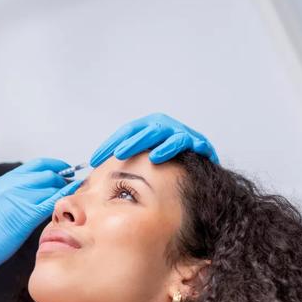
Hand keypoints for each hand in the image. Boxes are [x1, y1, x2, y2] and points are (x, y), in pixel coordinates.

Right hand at [0, 158, 81, 295]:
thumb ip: (14, 197)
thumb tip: (35, 197)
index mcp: (2, 181)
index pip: (36, 165)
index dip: (56, 167)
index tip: (66, 172)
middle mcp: (10, 185)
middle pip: (47, 173)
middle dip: (64, 179)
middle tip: (75, 187)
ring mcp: (17, 198)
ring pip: (51, 185)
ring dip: (66, 189)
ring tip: (76, 197)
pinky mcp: (24, 215)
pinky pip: (51, 202)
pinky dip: (63, 200)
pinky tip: (70, 205)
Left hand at [89, 112, 218, 166]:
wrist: (207, 173)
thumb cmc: (174, 166)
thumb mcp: (149, 160)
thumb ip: (129, 163)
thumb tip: (99, 174)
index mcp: (151, 127)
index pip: (126, 132)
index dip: (109, 145)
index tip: (93, 160)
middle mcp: (165, 126)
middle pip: (142, 130)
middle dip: (126, 142)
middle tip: (113, 155)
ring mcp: (181, 132)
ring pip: (160, 132)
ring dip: (142, 143)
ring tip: (125, 153)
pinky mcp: (198, 142)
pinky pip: (182, 142)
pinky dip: (169, 148)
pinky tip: (157, 156)